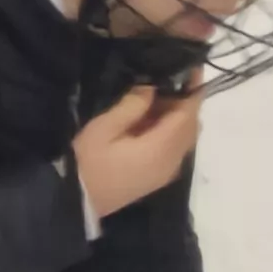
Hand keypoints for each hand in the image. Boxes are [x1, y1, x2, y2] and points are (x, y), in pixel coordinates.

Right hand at [73, 85, 201, 222]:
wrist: (79, 204)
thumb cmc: (87, 163)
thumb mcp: (104, 128)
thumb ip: (132, 106)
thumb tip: (152, 87)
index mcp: (161, 149)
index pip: (187, 114)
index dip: (193, 90)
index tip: (192, 67)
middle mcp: (172, 161)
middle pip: (191, 126)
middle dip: (186, 102)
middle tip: (170, 78)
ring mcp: (167, 172)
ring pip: (185, 138)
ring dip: (179, 116)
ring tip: (158, 95)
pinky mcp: (159, 177)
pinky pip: (176, 149)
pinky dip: (172, 131)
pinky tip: (152, 120)